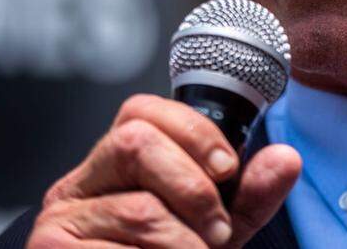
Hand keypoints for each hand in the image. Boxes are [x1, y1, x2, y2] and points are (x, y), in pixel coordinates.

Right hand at [26, 94, 300, 247]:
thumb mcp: (216, 229)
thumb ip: (249, 194)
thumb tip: (287, 158)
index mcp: (113, 166)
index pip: (141, 111)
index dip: (192, 131)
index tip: (227, 169)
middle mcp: (78, 185)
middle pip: (135, 142)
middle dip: (193, 186)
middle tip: (218, 230)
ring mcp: (59, 220)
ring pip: (140, 208)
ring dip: (186, 242)